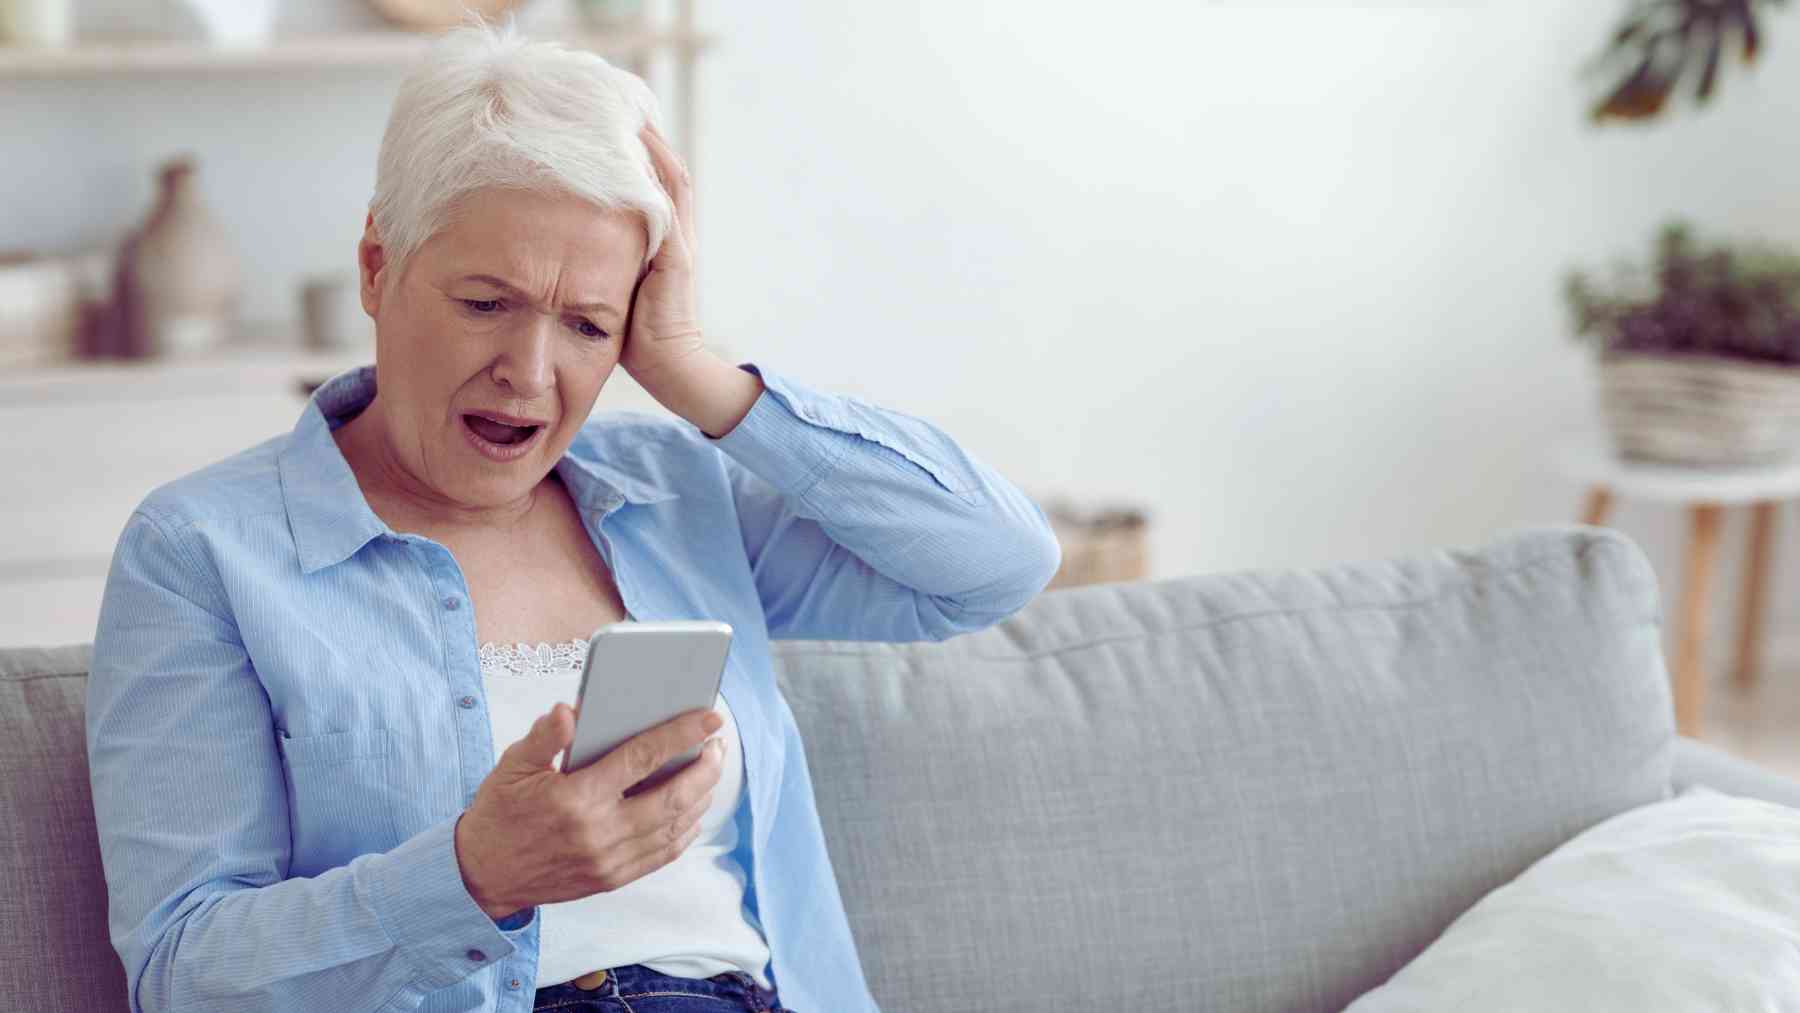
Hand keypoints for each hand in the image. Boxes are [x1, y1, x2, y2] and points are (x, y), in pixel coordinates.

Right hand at [453, 701, 725, 920]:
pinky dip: (686, 830)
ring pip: (675, 827)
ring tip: (711, 770)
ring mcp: (609, 861)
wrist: (482, 875)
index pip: (642, 758)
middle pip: (673, 797)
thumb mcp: (513, 765)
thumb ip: (545, 737)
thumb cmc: (500, 812)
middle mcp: (599, 833)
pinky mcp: (612, 880)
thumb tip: (570, 711)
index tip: (710, 717)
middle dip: (705, 767)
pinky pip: (663, 854)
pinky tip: (694, 809)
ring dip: (702, 796)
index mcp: (577, 798)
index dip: (681, 734)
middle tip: (718, 744)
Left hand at [620, 122, 704, 390]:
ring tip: (625, 111)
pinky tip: (632, 148)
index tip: (603, 121)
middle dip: (642, 133)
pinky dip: (652, 171)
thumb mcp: (610, 288)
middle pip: (665, 167)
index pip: (651, 180)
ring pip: (669, 176)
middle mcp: (675, 233)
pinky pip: (667, 202)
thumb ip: (597, 261)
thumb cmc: (637, 338)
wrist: (670, 369)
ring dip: (649, 143)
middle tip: (614, 102)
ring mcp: (679, 242)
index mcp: (661, 240)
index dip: (634, 148)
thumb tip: (557, 238)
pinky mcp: (676, 256)